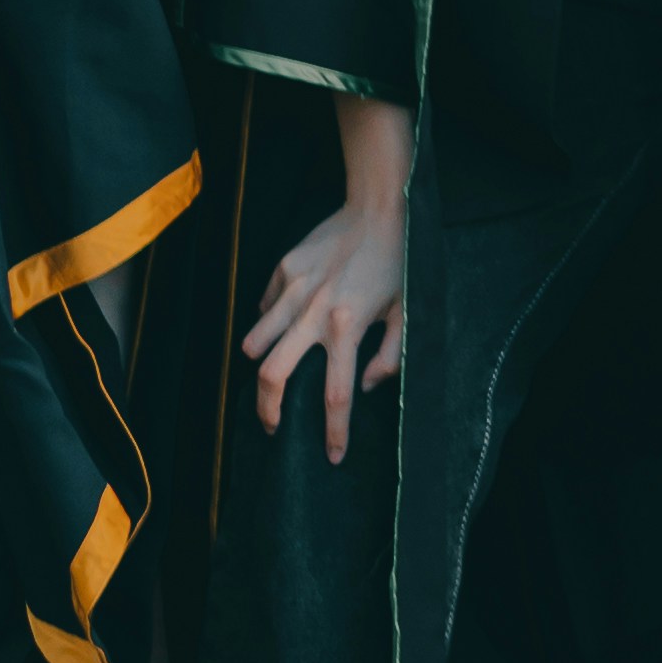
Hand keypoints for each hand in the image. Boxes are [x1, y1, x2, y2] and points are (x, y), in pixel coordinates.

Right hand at [244, 100, 407, 462]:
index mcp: (347, 326)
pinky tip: (284, 324)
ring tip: (271, 374)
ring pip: (254, 343)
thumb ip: (390, 355)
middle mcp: (313, 311)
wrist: (379, 205)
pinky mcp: (282, 269)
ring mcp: (292, 289)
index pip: (336, 395)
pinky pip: (264, 307)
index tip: (333, 456)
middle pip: (272, 376)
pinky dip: (268, 322)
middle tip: (272, 427)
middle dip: (267, 411)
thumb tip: (365, 387)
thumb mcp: (407, 311)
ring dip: (260, 364)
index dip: (334, 432)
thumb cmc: (397, 260)